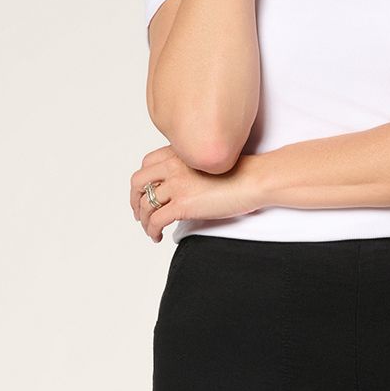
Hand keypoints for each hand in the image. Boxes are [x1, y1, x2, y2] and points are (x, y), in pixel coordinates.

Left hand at [131, 144, 261, 242]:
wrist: (254, 180)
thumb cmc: (241, 173)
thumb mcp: (208, 162)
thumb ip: (191, 170)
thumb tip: (183, 189)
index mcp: (178, 153)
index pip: (147, 164)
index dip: (142, 181)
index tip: (145, 193)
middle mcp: (172, 166)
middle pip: (138, 183)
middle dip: (135, 200)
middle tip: (139, 213)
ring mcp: (176, 185)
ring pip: (146, 204)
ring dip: (144, 220)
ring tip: (150, 230)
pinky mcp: (183, 205)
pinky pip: (156, 220)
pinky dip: (152, 231)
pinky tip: (158, 237)